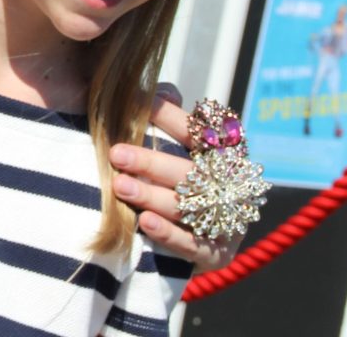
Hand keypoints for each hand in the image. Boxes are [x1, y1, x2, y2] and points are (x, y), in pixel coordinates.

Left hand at [109, 84, 239, 272]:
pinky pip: (194, 245)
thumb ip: (167, 116)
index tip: (137, 105)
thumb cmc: (175, 177)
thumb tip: (160, 92)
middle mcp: (231, 186)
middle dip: (151, 162)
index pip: (200, 132)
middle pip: (189, 172)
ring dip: (152, 195)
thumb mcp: (173, 144)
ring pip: (188, 207)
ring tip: (120, 186)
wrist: (188, 237)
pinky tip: (145, 221)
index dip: (170, 118)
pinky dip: (169, 233)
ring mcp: (228, 221)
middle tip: (116, 154)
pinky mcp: (218, 253)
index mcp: (223, 155)